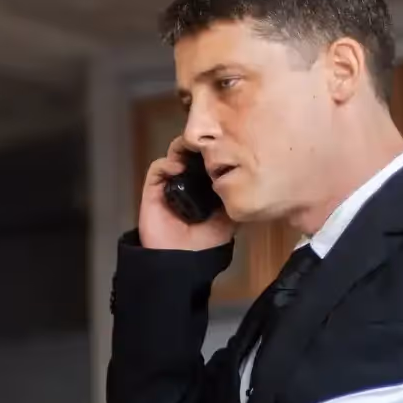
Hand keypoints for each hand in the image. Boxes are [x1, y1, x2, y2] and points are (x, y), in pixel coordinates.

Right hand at [137, 135, 236, 251]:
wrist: (182, 260)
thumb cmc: (206, 243)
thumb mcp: (232, 217)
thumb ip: (238, 197)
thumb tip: (249, 176)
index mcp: (206, 186)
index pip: (209, 160)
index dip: (216, 149)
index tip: (226, 142)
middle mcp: (188, 182)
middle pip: (192, 153)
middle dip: (200, 145)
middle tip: (210, 142)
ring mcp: (170, 184)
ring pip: (174, 155)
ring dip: (183, 148)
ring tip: (194, 150)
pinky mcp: (153, 189)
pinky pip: (157, 168)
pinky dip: (167, 163)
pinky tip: (178, 167)